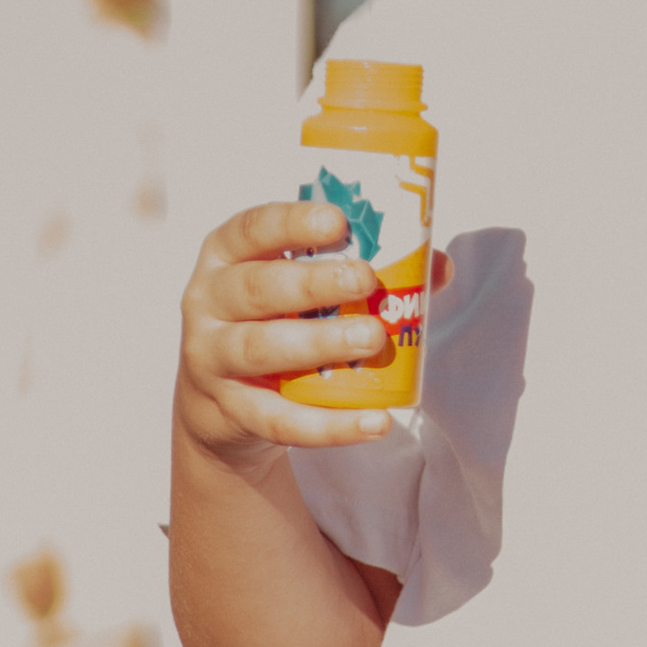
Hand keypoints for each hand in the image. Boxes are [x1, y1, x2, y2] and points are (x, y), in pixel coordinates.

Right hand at [177, 200, 410, 473]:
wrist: (222, 402)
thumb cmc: (274, 322)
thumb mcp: (299, 290)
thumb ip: (361, 273)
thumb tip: (437, 267)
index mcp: (227, 255)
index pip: (253, 227)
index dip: (293, 223)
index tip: (338, 222)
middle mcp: (209, 301)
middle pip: (257, 288)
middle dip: (313, 284)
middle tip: (366, 280)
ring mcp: (212, 357)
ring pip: (262, 349)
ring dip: (320, 343)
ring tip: (371, 339)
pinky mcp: (230, 410)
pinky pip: (280, 419)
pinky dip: (329, 425)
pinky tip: (372, 420)